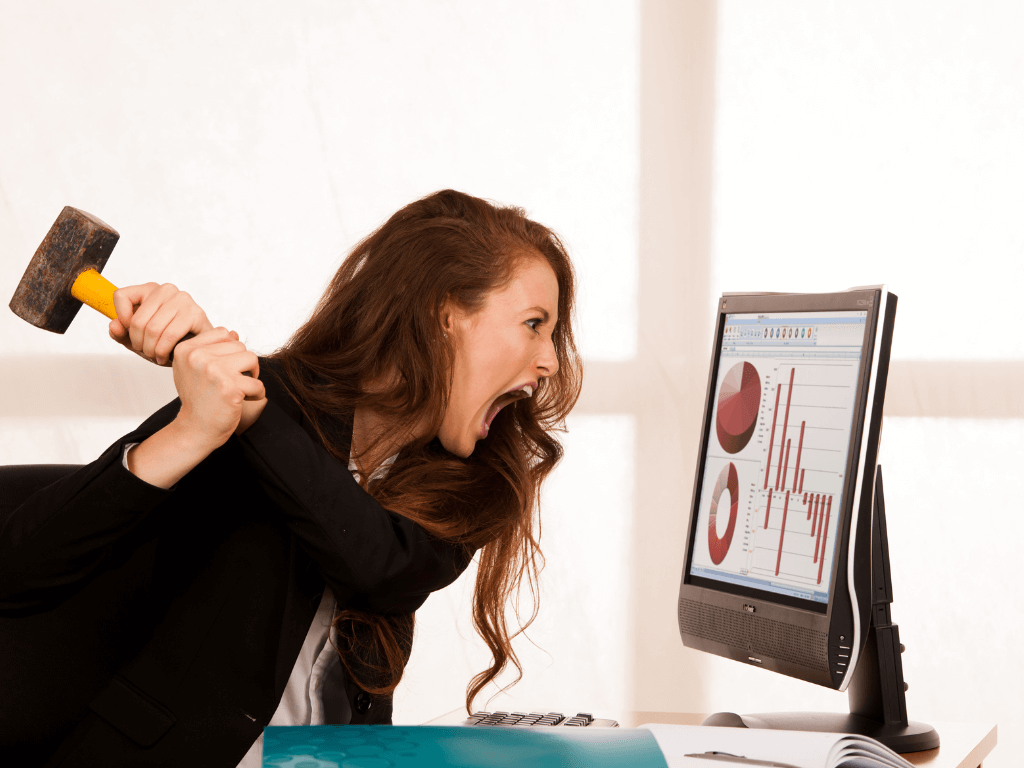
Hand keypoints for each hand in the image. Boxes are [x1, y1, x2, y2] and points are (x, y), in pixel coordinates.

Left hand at [108, 283, 213, 365]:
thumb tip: (114, 325)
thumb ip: (121, 333)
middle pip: (137, 320)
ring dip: (151, 349)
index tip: (130, 331)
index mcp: (149, 290)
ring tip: (156, 355)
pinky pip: (169, 335)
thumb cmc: (168, 341)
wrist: (196, 348)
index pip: (121, 295)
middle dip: (138, 343)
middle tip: (146, 351)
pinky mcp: (195, 313)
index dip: (121, 318)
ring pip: (153, 329)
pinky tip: (165, 356)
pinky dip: (164, 350)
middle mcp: (165, 290)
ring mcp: (182, 299)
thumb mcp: (138, 339)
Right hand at [172, 328, 265, 451]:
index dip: (230, 350)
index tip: (225, 368)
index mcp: (187, 349)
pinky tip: (244, 400)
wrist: (195, 429)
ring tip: (241, 388)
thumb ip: (211, 349)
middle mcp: (198, 357)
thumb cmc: (198, 399)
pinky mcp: (230, 388)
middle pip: (240, 346)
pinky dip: (257, 393)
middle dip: (243, 364)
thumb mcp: (194, 368)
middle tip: (234, 381)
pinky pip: (257, 383)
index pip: (223, 333)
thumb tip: (235, 333)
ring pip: (252, 359)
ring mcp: (214, 371)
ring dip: (252, 376)